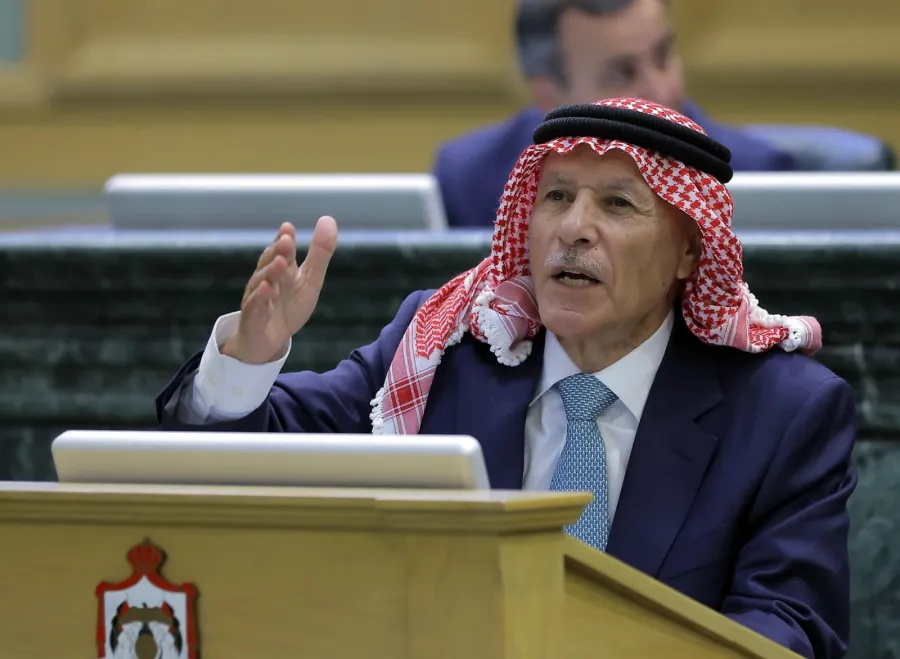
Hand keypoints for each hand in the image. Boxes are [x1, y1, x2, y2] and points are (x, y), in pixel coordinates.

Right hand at [222, 216, 337, 363]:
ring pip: (261, 282)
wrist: (269, 339)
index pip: (281, 251)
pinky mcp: (253, 318)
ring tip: (280, 262)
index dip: (284, 239)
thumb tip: (328, 220)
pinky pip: (255, 306)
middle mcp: (266, 280)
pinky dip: (260, 297)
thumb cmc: (289, 306)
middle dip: (277, 251)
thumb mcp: (310, 280)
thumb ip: (319, 253)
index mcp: (282, 270)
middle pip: (269, 262)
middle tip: (287, 241)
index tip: (289, 228)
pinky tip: (266, 288)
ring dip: (270, 271)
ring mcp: (258, 298)